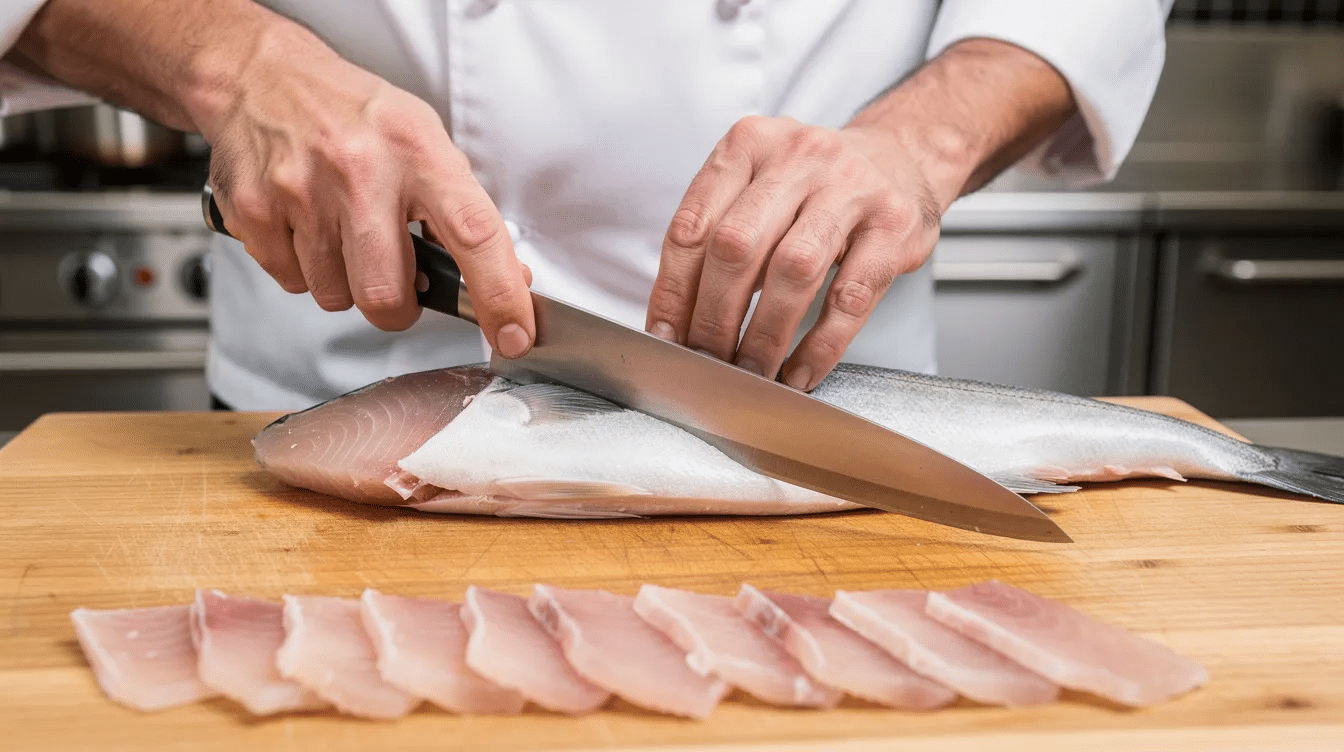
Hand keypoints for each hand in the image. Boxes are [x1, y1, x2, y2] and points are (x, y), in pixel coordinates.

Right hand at [200, 23, 533, 355]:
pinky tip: (307, 228)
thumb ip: (461, 209)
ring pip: (336, 296)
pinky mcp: (255, 210)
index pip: (475, 235)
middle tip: (397, 280)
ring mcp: (303, 191)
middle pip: (388, 294)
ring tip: (343, 235)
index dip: (499, 296)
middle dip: (398, 306)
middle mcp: (362, 172)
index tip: (513, 335)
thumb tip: (507, 278)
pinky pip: (292, 282)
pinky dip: (304, 270)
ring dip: (346, 284)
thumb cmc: (352, 113)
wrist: (260, 73)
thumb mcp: (422, 140)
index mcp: (418, 151)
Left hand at [646, 116, 940, 390]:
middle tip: (707, 359)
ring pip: (793, 270)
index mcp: (748, 144)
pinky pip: (850, 297)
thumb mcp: (759, 186)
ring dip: (764, 334)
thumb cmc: (816, 186)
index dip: (673, 292)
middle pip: (736, 247)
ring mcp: (851, 188)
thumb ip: (717, 237)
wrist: (903, 156)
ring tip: (751, 371)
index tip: (665, 337)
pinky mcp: (894, 226)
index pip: (692, 226)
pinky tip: (800, 371)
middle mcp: (798, 156)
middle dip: (713, 317)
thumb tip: (677, 322)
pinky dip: (820, 344)